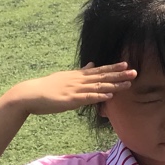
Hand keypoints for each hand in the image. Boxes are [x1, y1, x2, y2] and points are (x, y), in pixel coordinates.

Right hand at [6, 64, 135, 114]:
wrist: (29, 94)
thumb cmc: (46, 88)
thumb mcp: (65, 76)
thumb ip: (80, 72)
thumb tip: (91, 64)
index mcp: (77, 76)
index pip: (98, 71)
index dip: (112, 68)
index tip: (126, 64)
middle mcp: (78, 80)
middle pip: (102, 77)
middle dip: (119, 75)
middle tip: (135, 71)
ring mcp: (74, 89)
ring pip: (98, 87)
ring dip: (114, 85)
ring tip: (128, 83)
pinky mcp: (70, 100)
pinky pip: (87, 98)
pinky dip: (98, 96)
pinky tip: (109, 96)